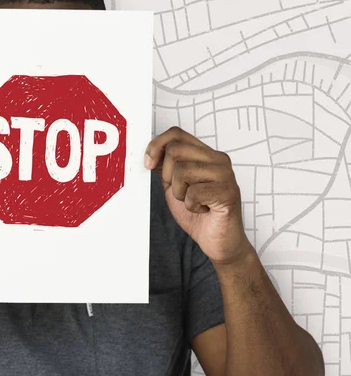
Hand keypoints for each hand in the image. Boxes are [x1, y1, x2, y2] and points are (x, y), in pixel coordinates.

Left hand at [145, 127, 251, 264]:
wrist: (219, 241)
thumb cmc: (199, 214)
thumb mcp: (174, 185)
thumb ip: (165, 167)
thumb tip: (150, 151)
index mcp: (205, 154)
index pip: (176, 134)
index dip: (156, 146)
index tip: (148, 164)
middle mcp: (218, 159)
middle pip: (175, 150)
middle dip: (168, 175)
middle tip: (180, 192)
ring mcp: (225, 175)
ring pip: (182, 171)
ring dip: (180, 193)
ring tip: (194, 201)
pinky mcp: (228, 192)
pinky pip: (193, 193)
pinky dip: (191, 206)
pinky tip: (204, 209)